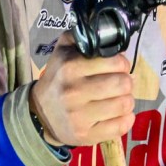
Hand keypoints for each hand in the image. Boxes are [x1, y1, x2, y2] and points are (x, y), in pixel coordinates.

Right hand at [29, 32, 134, 146]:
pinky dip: (125, 119)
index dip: (122, 64)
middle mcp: (74, 92)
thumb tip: (104, 29)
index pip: (117, 63)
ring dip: (126, 100)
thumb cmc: (59, 79)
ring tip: (116, 99)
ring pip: (125, 105)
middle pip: (124, 84)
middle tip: (118, 84)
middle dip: (126, 82)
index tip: (117, 67)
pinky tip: (116, 115)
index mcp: (71, 68)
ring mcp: (79, 117)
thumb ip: (82, 36)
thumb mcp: (63, 52)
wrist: (39, 115)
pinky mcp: (86, 136)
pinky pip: (122, 126)